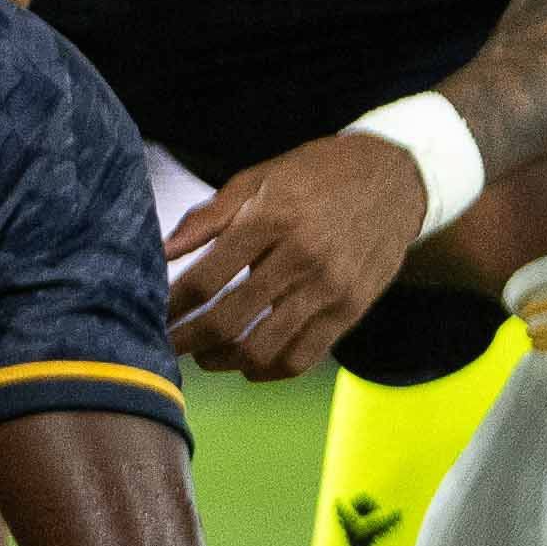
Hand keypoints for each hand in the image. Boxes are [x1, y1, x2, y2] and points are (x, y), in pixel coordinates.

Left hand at [163, 131, 431, 382]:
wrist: (396, 178)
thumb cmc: (316, 175)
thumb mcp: (260, 178)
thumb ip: (208, 216)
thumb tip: (162, 251)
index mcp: (271, 218)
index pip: (206, 279)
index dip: (170, 306)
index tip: (150, 316)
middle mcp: (301, 256)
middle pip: (227, 320)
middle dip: (186, 342)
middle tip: (165, 348)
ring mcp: (329, 288)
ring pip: (262, 349)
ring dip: (222, 361)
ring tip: (204, 356)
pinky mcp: (351, 309)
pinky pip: (302, 358)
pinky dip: (267, 371)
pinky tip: (248, 363)